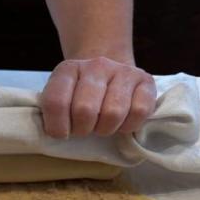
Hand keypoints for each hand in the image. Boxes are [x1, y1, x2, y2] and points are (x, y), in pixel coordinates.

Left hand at [40, 57, 156, 139]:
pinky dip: (128, 126)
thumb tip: (55, 133)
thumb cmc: (78, 94)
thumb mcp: (59, 96)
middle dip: (82, 129)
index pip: (56, 102)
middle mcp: (96, 65)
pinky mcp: (146, 81)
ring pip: (113, 113)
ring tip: (101, 126)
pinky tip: (120, 123)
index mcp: (68, 69)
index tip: (62, 133)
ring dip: (104, 129)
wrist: (107, 73)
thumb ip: (53, 110)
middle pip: (85, 110)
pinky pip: (139, 112)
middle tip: (83, 129)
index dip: (57, 127)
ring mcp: (123, 71)